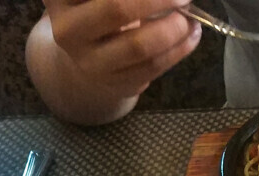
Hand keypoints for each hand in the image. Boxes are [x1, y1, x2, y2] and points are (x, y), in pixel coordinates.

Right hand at [28, 0, 201, 123]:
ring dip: (174, 29)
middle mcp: (67, 29)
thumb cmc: (98, 13)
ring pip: (139, 46)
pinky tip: (190, 36)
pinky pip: (152, 67)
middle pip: (117, 9)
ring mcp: (88, 62)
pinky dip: (179, 49)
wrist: (89, 58)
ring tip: (190, 19)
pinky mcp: (113, 83)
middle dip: (159, 0)